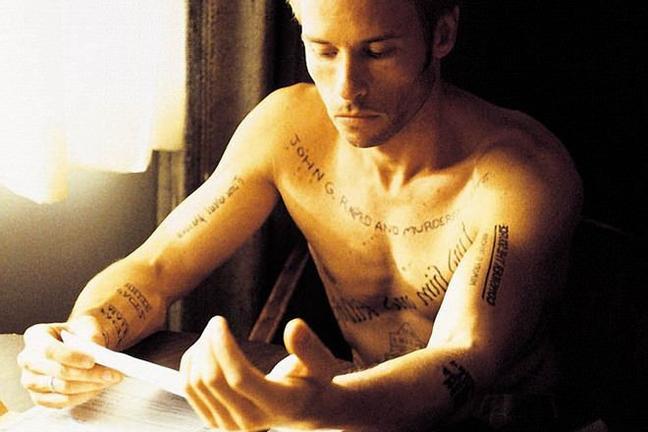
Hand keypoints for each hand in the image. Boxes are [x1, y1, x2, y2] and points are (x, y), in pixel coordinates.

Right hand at [17, 315, 122, 407]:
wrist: (78, 342)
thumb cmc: (80, 332)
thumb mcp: (87, 326)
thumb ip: (91, 337)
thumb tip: (99, 354)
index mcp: (35, 336)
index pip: (49, 349)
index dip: (71, 357)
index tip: (92, 361)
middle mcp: (27, 359)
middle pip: (57, 372)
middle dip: (87, 375)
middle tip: (112, 374)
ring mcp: (30, 380)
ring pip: (61, 388)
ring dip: (89, 386)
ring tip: (109, 380)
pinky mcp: (38, 397)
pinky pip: (61, 402)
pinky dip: (82, 396)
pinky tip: (97, 388)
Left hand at [180, 316, 342, 430]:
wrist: (303, 409)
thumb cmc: (313, 382)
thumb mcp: (322, 363)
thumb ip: (309, 347)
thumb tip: (295, 326)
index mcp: (278, 405)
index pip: (239, 378)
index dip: (224, 348)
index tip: (219, 322)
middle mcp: (250, 421)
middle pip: (213, 380)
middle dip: (209, 344)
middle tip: (216, 321)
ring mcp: (230, 425)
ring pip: (197, 384)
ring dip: (199, 352)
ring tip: (212, 332)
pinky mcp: (215, 421)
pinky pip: (190, 390)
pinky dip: (190, 364)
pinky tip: (203, 347)